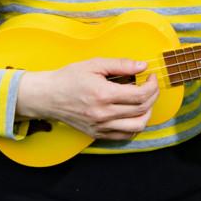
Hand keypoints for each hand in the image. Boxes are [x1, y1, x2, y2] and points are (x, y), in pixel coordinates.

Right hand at [15, 57, 158, 140]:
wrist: (47, 96)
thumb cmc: (69, 78)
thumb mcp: (94, 64)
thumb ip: (120, 64)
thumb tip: (142, 65)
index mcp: (103, 95)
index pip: (140, 95)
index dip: (152, 86)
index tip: (151, 76)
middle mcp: (103, 114)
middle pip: (141, 110)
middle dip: (153, 96)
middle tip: (151, 85)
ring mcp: (100, 126)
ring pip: (137, 126)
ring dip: (147, 113)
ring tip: (144, 100)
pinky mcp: (97, 133)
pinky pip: (124, 135)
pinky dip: (135, 125)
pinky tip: (134, 113)